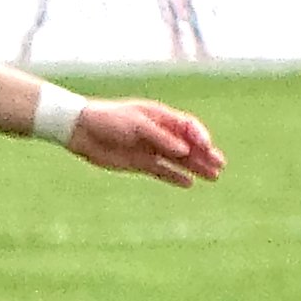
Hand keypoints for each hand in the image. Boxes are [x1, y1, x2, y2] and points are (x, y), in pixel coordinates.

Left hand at [69, 98, 225, 186]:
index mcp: (160, 116)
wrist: (80, 130)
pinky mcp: (139, 163)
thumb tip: (183, 150)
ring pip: (178, 160)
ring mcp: (149, 148)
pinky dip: (175, 177)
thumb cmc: (109, 119)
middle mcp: (158, 133)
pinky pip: (162, 171)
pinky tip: (189, 183)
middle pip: (187, 144)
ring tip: (213, 176)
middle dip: (205, 154)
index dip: (200, 136)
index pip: (188, 126)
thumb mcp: (137, 124)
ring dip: (195, 167)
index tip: (207, 148)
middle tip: (220, 165)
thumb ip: (160, 137)